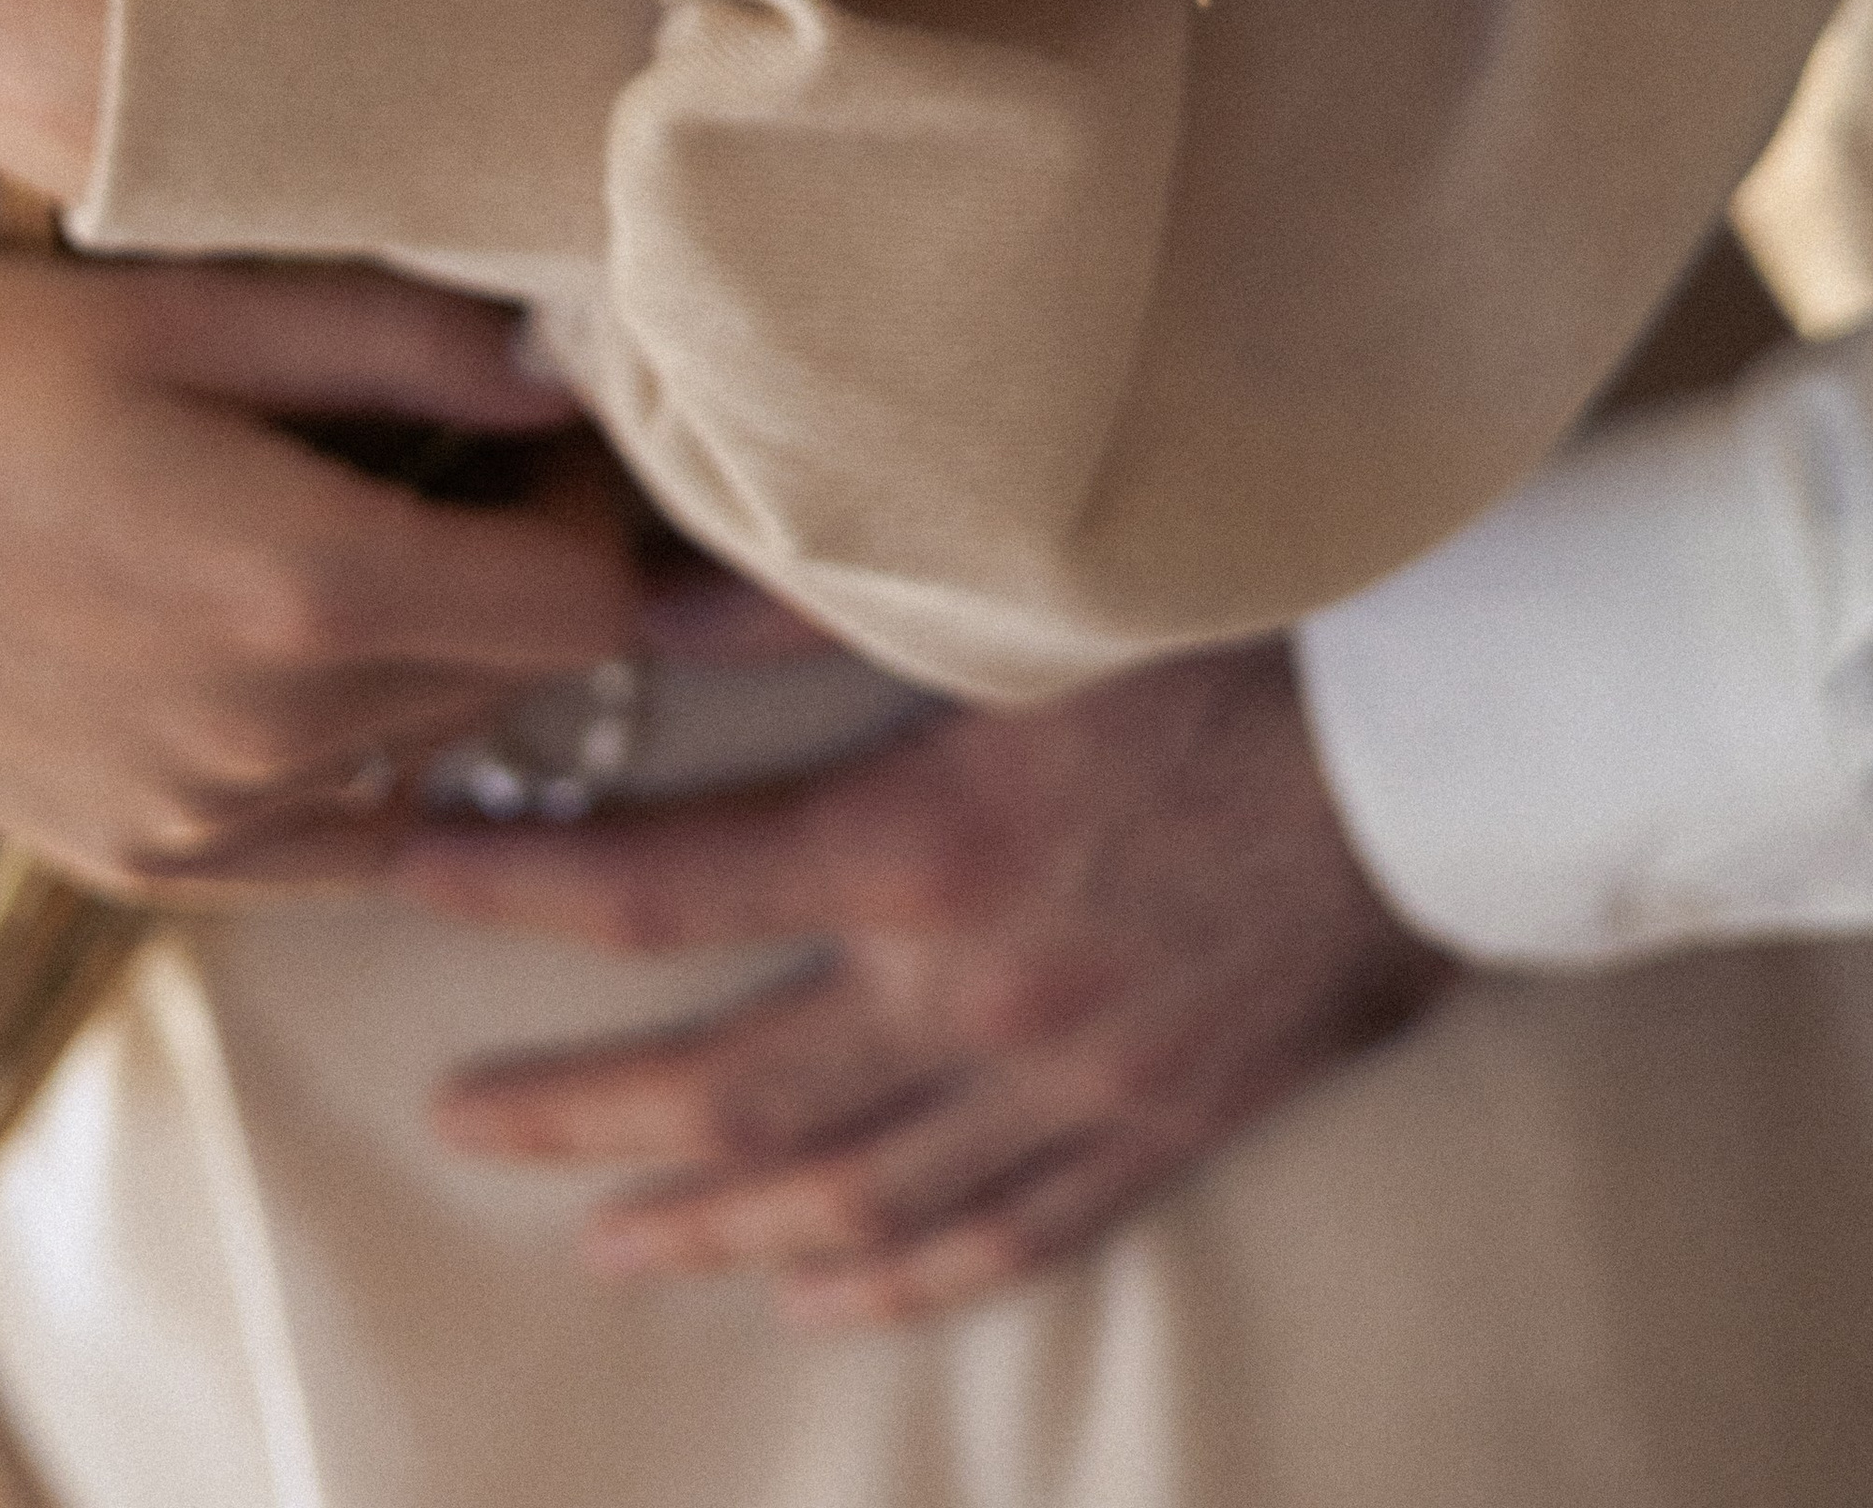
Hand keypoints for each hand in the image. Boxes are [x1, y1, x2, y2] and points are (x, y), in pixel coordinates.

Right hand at [0, 253, 636, 896]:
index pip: (583, 601)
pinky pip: (341, 829)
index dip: (594, 503)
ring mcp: (202, 824)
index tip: (537, 425)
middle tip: (454, 452)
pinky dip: (360, 741)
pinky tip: (283, 636)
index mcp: (301, 592)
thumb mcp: (184, 305)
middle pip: (523, 678)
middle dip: (519, 562)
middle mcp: (269, 740)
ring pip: (438, 750)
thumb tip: (563, 370)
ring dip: (440, 650)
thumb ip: (397, 341)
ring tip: (351, 525)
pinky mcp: (142, 862)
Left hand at [401, 642, 1448, 1323]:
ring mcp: (1066, 1083)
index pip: (667, 889)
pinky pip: (1003, 1235)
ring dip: (710, 1221)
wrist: (1458, 744)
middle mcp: (974, 993)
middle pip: (729, 1086)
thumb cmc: (1241, 628)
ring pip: (848, 1190)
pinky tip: (821, 1288)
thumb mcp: (1028, 594)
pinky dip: (897, 1274)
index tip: (414, 876)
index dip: (524, 891)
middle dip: (578, 1113)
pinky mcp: (1159, 1127)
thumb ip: (830, 599)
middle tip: (461, 1124)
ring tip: (605, 1239)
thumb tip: (658, 584)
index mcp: (924, 845)